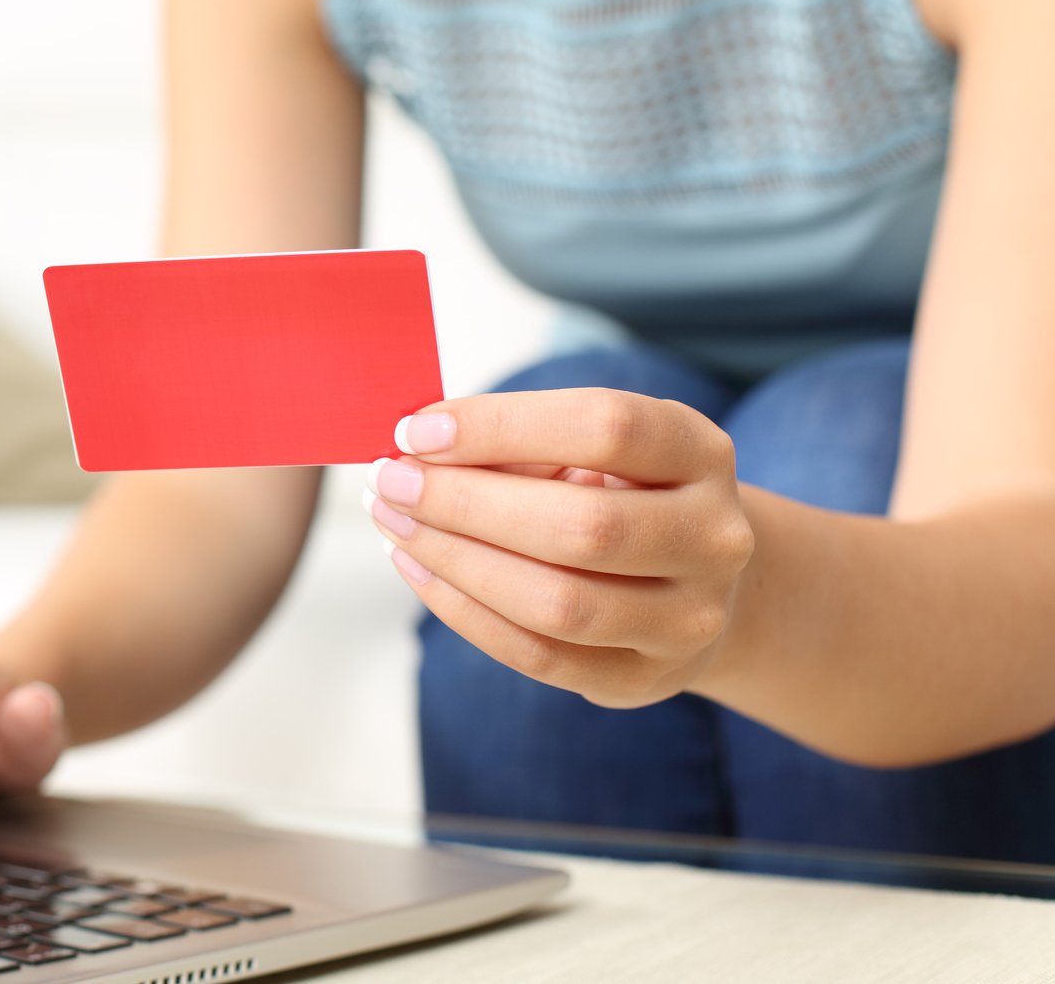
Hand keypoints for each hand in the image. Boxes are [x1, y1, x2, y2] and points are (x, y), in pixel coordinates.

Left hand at [365, 387, 754, 708]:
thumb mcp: (594, 447)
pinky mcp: (644, 678)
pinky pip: (538, 655)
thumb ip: (521, 442)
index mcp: (701, 453)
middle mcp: (713, 538)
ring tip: (395, 524)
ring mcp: (688, 619)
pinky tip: (419, 570)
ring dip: (455, 560)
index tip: (418, 430)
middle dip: (463, 503)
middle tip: (391, 481)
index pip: (605, 428)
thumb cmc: (622, 491)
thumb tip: (416, 448)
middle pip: (580, 526)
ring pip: (557, 603)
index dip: (501, 426)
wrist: (696, 579)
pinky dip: (463, 611)